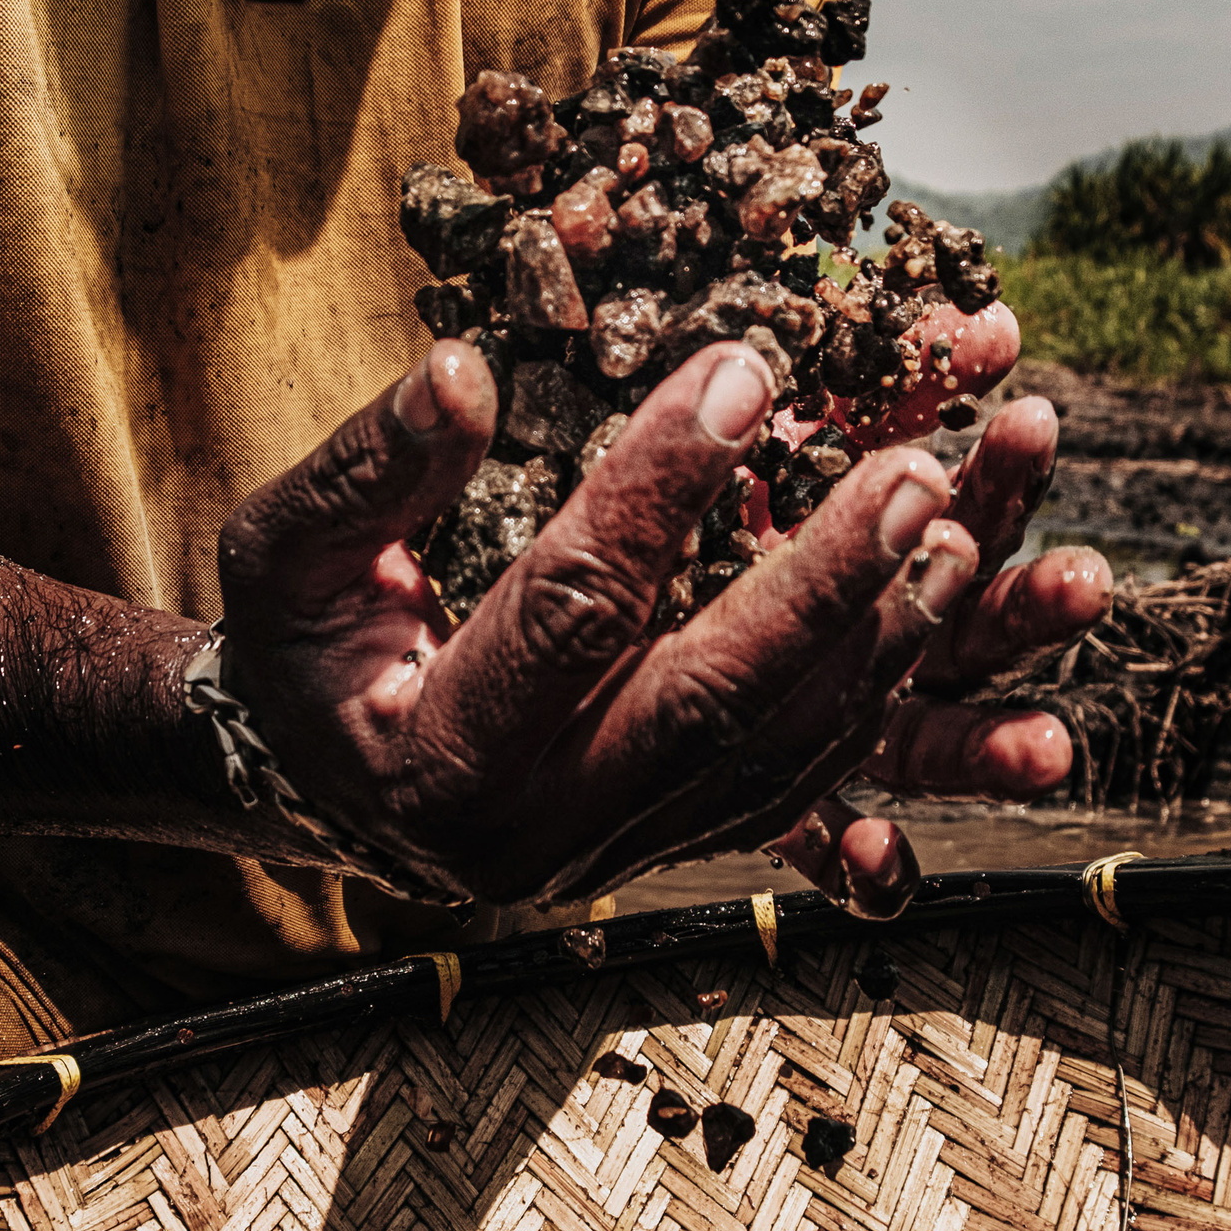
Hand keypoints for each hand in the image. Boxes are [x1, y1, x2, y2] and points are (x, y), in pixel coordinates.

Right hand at [215, 309, 1108, 916]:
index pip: (571, 608)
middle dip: (821, 582)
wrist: (319, 779)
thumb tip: (466, 372)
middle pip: (709, 704)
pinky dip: (860, 698)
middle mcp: (536, 833)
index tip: (741, 374)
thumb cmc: (301, 649)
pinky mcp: (664, 852)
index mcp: (438, 758)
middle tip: (909, 468)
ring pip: (775, 760)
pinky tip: (915, 609)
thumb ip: (367, 471)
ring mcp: (611, 857)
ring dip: (872, 644)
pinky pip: (788, 787)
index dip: (659, 489)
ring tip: (946, 526)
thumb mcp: (284, 550)